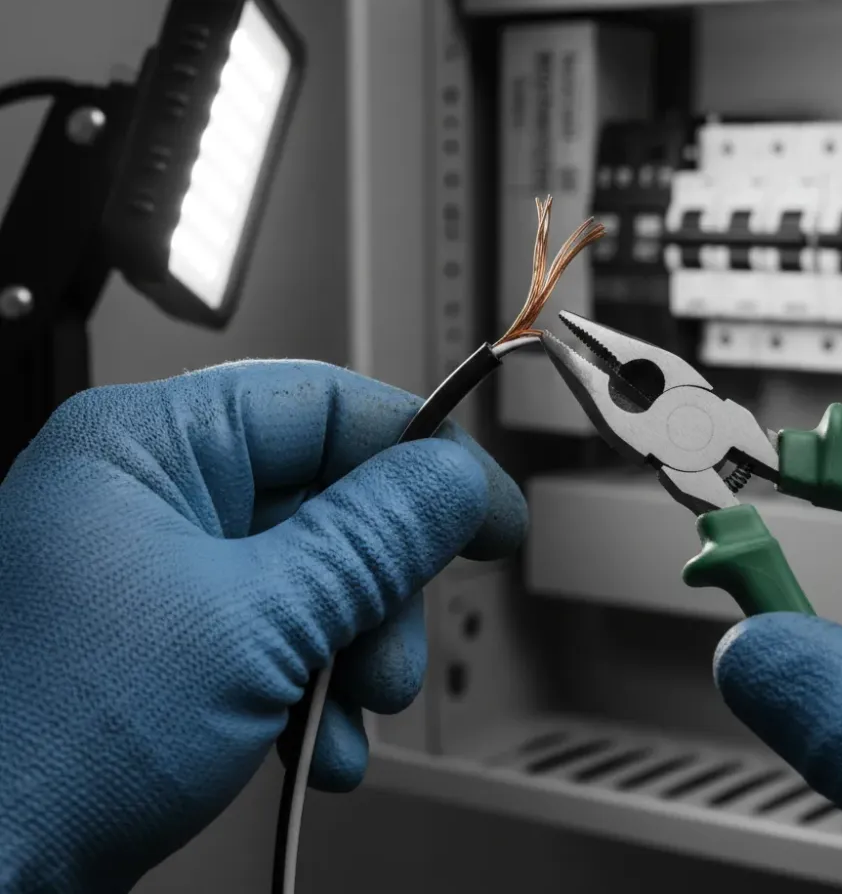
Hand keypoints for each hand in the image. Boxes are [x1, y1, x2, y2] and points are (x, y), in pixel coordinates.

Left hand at [0, 361, 526, 892]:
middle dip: (379, 582)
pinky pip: (279, 632)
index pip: (322, 407)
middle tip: (395, 639)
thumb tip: (453, 481)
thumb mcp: (251, 624)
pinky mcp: (172, 640)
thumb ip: (370, 540)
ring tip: (352, 707)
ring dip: (354, 646)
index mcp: (146, 446)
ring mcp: (160, 570)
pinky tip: (315, 741)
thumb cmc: (41, 749)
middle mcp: (150, 495)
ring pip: (313, 574)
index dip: (418, 454)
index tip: (483, 507)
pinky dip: (315, 686)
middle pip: (326, 497)